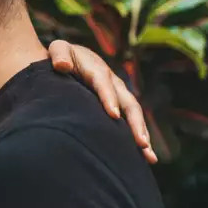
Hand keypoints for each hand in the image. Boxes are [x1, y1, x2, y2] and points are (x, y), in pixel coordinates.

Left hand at [48, 40, 156, 163]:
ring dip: (142, 134)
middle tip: (140, 143)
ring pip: (133, 116)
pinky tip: (146, 158)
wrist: (71, 57)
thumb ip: (59, 55)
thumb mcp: (59, 49)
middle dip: (135, 123)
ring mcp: (119, 95)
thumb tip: (62, 66)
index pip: (104, 85)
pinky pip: (130, 122)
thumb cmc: (62, 56)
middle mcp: (113, 83)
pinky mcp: (118, 105)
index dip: (109, 99)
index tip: (113, 115)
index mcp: (97, 70)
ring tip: (148, 156)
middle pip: (128, 103)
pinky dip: (139, 138)